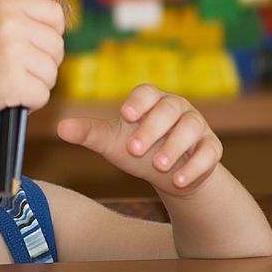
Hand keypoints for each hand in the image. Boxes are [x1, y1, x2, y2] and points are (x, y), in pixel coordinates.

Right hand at [0, 0, 64, 122]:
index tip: (37, 46)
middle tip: (16, 72)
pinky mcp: (12, 81)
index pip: (54, 13)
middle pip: (57, 47)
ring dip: (36, 85)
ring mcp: (11, 52)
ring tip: (8, 84)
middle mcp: (10, 24)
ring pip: (51, 74)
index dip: (52, 33)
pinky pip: (42, 95)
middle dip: (43, 65)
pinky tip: (7, 98)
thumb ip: (21, 21)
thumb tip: (61, 24)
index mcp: (6, 6)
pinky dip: (30, 103)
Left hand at [57, 84, 222, 195]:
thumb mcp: (113, 143)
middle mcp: (177, 108)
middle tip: (135, 149)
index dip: (138, 101)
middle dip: (152, 128)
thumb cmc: (139, 151)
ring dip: (175, 147)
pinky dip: (195, 166)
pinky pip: (209, 153)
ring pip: (191, 128)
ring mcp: (197, 127)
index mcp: (151, 100)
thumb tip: (60, 127)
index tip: (125, 115)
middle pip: (169, 109)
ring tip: (159, 165)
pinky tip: (178, 180)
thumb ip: (90, 133)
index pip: (147, 91)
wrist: (170, 176)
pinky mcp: (212, 148)